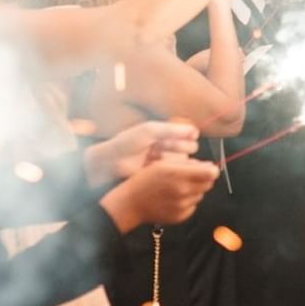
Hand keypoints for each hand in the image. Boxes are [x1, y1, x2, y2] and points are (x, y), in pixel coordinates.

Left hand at [82, 120, 200, 188]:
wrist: (109, 163)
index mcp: (159, 134)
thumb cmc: (127, 143)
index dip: (188, 137)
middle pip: (182, 148)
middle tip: (185, 150)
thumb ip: (173, 129)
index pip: (182, 134)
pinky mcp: (156, 176)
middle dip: (184, 148)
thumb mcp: (151, 131)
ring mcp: (158, 162)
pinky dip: (173, 172)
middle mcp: (160, 147)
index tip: (192, 139)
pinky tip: (170, 171)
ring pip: (179, 162)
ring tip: (173, 160)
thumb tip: (195, 131)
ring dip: (179, 161)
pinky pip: (171, 173)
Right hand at [101, 155, 219, 230]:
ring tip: (176, 189)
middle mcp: (183, 191)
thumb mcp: (163, 164)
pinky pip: (193, 206)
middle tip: (187, 177)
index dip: (211, 169)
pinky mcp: (181, 216)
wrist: (131, 203)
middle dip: (202, 179)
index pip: (211, 173)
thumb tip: (210, 166)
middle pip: (208, 184)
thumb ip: (188, 164)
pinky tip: (173, 199)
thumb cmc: (145, 180)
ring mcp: (183, 205)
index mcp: (179, 175)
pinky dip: (187, 202)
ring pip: (200, 195)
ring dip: (194, 190)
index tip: (207, 169)